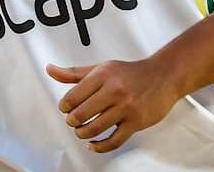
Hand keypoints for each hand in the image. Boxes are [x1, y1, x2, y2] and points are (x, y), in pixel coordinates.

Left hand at [46, 59, 181, 153]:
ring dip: (82, 134)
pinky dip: (99, 147)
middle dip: (72, 121)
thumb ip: (74, 73)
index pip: (73, 96)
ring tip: (81, 131)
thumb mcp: (100, 67)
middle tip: (73, 121)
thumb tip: (50, 70)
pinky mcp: (136, 122)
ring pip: (95, 129)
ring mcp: (126, 107)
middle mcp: (114, 90)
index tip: (65, 109)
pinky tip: (93, 145)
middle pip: (81, 114)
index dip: (64, 107)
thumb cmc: (130, 72)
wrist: (163, 76)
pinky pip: (114, 141)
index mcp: (102, 75)